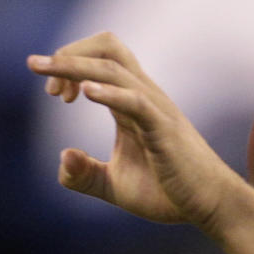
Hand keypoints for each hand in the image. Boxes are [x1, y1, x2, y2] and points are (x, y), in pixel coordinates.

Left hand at [27, 32, 242, 231]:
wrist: (211, 206)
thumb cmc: (170, 194)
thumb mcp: (116, 186)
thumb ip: (85, 175)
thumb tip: (63, 156)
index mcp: (133, 104)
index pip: (100, 59)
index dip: (69, 67)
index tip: (56, 95)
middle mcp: (145, 98)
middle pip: (108, 46)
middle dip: (69, 53)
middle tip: (42, 76)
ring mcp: (157, 111)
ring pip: (114, 68)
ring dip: (75, 68)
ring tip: (51, 84)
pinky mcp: (165, 132)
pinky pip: (136, 102)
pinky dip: (109, 93)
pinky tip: (85, 94)